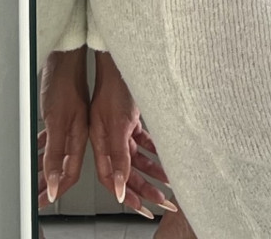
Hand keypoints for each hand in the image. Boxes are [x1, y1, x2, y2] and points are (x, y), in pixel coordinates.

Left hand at [37, 47, 89, 207]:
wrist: (66, 58)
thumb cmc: (62, 83)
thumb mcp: (57, 121)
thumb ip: (56, 153)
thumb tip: (53, 182)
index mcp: (81, 136)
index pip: (70, 173)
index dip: (57, 189)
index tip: (44, 200)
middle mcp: (80, 132)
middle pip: (66, 166)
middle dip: (51, 184)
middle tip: (37, 194)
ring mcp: (75, 123)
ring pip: (61, 154)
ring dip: (47, 169)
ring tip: (34, 179)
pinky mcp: (68, 114)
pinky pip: (57, 139)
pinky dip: (47, 149)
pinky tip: (40, 149)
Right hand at [89, 51, 178, 218]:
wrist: (121, 62)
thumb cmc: (116, 86)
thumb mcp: (118, 125)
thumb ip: (118, 157)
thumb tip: (119, 187)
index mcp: (100, 143)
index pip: (112, 179)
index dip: (126, 196)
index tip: (142, 208)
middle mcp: (108, 140)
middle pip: (127, 172)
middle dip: (145, 189)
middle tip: (162, 202)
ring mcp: (119, 131)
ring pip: (138, 159)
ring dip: (154, 172)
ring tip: (169, 184)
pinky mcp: (130, 122)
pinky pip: (144, 143)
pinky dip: (155, 152)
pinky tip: (166, 159)